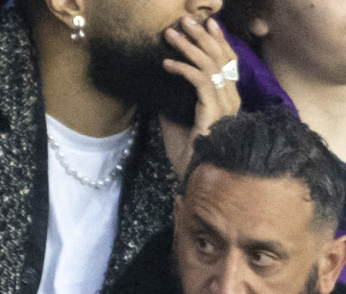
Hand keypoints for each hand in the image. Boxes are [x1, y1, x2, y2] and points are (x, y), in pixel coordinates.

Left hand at [161, 16, 240, 176]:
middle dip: (200, 36)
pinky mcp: (213, 110)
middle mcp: (230, 98)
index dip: (217, 41)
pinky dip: (182, 69)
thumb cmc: (187, 154)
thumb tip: (159, 85)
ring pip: (209, 65)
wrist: (193, 176)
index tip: (206, 24)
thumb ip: (172, 103)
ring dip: (188, 47)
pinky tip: (166, 64)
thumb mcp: (175, 122)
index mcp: (226, 100)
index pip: (226, 63)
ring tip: (170, 35)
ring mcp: (224, 104)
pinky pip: (200, 81)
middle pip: (219, 57)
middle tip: (184, 20)